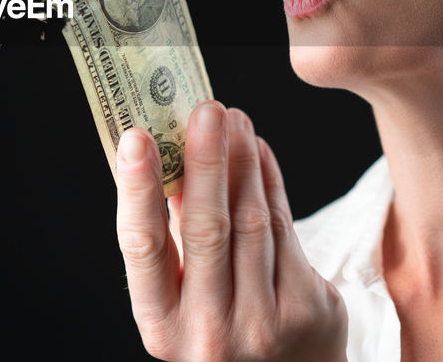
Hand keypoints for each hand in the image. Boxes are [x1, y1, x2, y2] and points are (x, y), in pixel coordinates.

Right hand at [115, 100, 348, 361]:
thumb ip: (175, 241)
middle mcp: (210, 332)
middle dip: (206, 160)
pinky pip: (285, 228)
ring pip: (252, 221)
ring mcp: (263, 323)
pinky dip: (270, 182)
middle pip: (207, 229)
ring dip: (242, 160)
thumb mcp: (183, 301)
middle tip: (204, 109)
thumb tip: (172, 157)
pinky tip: (259, 152)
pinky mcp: (307, 309)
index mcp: (162, 327)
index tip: (135, 138)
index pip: (144, 248)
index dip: (138, 190)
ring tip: (233, 118)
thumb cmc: (222, 329)